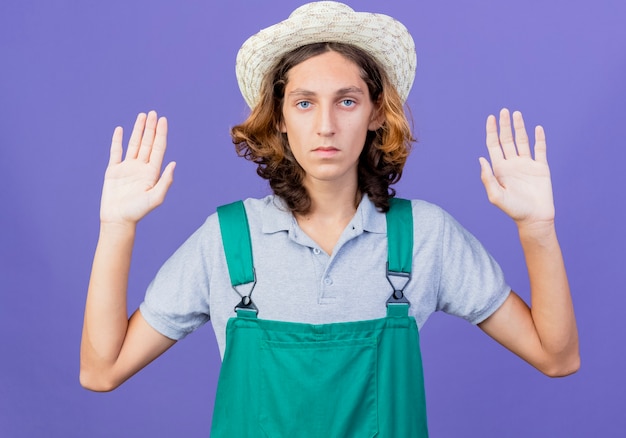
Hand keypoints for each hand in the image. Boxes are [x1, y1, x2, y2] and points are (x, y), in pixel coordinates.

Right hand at [100, 111, 175, 225]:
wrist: (118, 219)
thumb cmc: (138, 212)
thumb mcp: (155, 198)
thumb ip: (165, 181)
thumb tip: (173, 163)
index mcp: (152, 172)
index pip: (158, 148)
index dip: (161, 134)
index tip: (163, 120)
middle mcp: (141, 167)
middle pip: (148, 143)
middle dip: (151, 128)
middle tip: (153, 113)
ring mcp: (127, 168)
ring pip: (134, 144)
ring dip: (138, 130)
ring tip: (142, 116)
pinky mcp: (114, 171)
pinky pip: (116, 152)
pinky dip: (117, 140)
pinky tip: (120, 129)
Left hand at [479, 108, 553, 227]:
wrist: (534, 219)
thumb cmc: (513, 210)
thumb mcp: (496, 196)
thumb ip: (488, 178)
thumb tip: (481, 158)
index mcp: (500, 169)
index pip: (493, 145)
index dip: (491, 131)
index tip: (490, 118)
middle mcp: (512, 164)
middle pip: (507, 140)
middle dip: (504, 125)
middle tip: (503, 111)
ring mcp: (527, 165)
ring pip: (522, 141)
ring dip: (519, 128)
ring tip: (517, 114)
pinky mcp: (541, 168)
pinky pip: (540, 150)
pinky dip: (539, 139)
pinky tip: (537, 128)